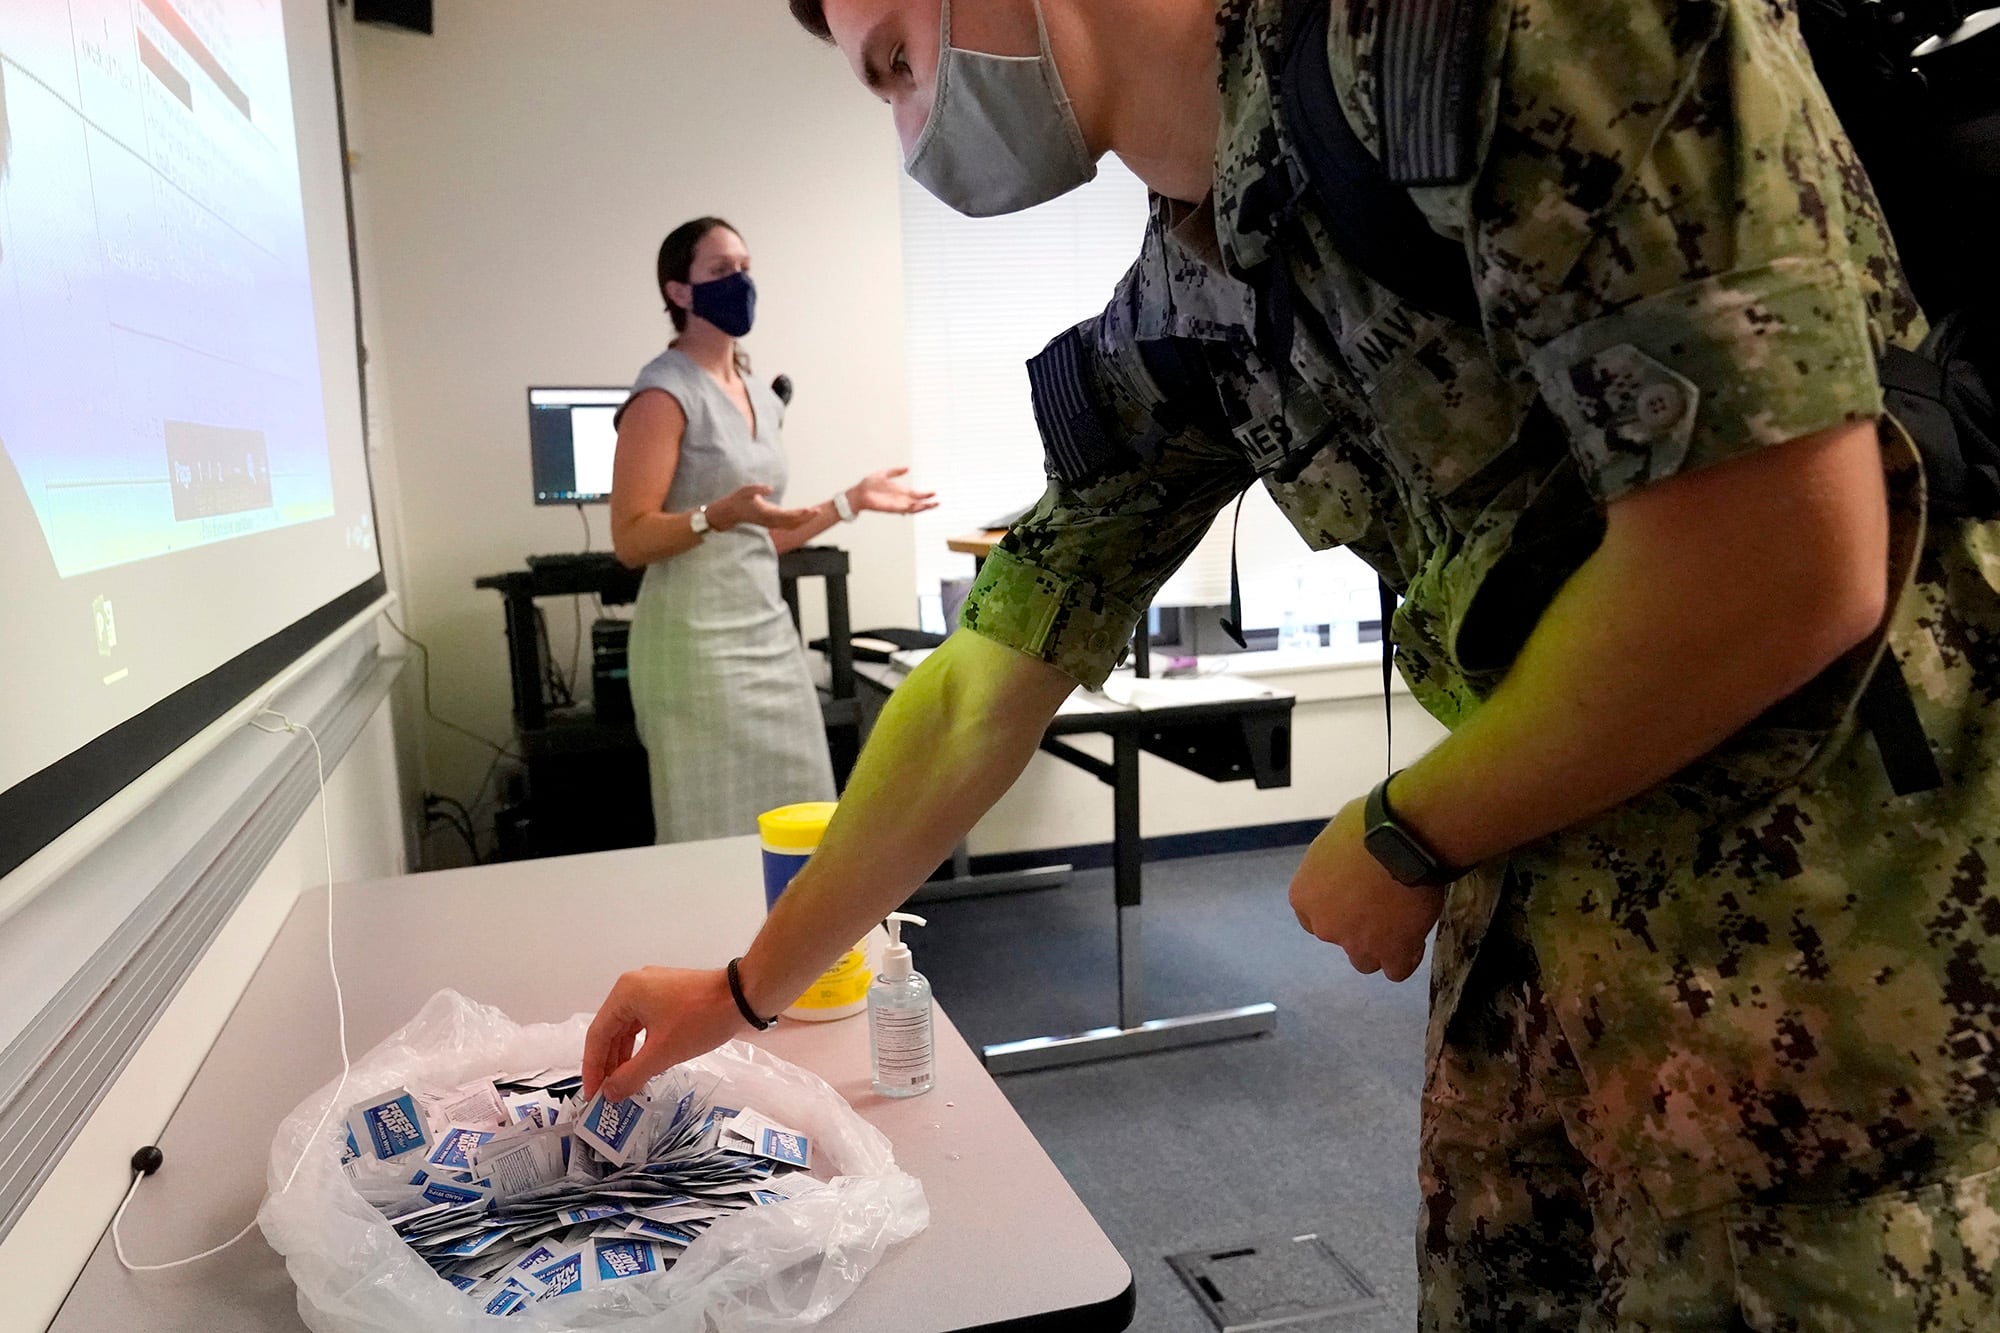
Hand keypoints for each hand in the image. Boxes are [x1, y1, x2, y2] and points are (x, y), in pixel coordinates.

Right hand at [581, 966, 747, 1102]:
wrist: (743, 996)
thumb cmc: (699, 1021)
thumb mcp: (662, 1053)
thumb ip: (630, 1075)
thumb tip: (609, 1094)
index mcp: (625, 993)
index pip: (598, 1035)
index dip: (593, 1068)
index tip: (592, 1095)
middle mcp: (633, 985)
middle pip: (611, 1030)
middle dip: (609, 1064)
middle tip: (607, 1094)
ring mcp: (652, 988)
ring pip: (629, 1028)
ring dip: (625, 1056)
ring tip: (623, 1085)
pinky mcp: (668, 994)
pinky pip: (645, 1023)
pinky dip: (642, 1046)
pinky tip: (642, 1066)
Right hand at [707, 484, 818, 531]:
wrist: (731, 513)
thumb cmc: (738, 500)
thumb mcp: (746, 490)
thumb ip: (758, 489)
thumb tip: (770, 488)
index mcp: (767, 513)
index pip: (786, 515)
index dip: (799, 513)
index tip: (809, 510)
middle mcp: (771, 521)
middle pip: (793, 522)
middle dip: (806, 517)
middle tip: (819, 511)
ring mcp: (772, 523)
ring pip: (792, 525)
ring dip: (804, 520)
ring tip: (816, 513)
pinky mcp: (772, 523)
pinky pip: (788, 525)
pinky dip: (798, 522)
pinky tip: (805, 516)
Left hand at [847, 468, 937, 516]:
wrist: (859, 492)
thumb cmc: (869, 484)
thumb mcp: (884, 474)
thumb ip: (896, 471)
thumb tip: (907, 468)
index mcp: (900, 491)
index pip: (916, 494)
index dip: (925, 494)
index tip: (934, 492)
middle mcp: (901, 499)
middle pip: (918, 503)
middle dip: (928, 503)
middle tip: (938, 502)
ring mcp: (897, 504)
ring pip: (914, 508)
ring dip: (923, 507)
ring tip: (933, 505)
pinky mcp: (892, 508)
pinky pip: (905, 510)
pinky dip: (913, 509)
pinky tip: (919, 506)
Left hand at [1288, 797, 1444, 981]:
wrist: (1402, 838)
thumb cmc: (1366, 825)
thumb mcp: (1335, 841)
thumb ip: (1334, 865)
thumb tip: (1346, 865)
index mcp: (1304, 896)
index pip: (1312, 916)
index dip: (1335, 909)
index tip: (1353, 899)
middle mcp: (1324, 926)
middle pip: (1339, 938)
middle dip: (1358, 927)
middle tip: (1382, 905)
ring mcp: (1357, 943)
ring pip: (1365, 961)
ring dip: (1379, 947)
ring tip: (1400, 926)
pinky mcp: (1392, 952)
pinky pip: (1396, 970)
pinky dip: (1405, 959)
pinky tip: (1415, 941)